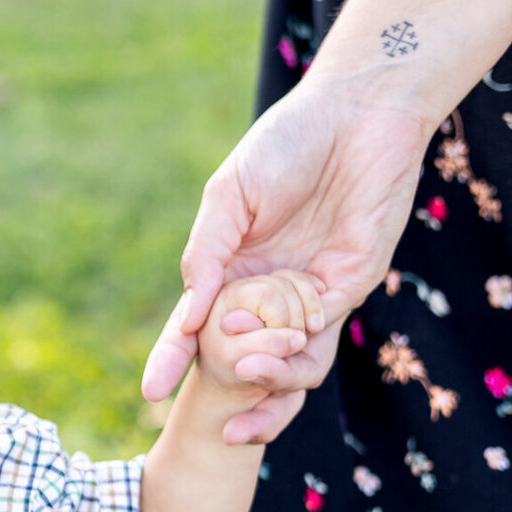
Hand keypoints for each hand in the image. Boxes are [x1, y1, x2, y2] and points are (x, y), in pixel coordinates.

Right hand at [142, 77, 433, 440]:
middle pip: (238, 359)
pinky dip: (299, 352)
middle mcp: (265, 291)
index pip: (194, 327)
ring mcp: (308, 294)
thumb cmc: (286, 144)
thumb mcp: (227, 197)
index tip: (152, 391)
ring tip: (251, 370)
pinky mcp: (350, 287)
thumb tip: (186, 321)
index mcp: (228, 269)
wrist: (359, 113)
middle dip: (226, 389)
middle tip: (214, 398)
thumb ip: (205, 256)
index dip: (171, 359)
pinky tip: (285, 340)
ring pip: (286, 364)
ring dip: (268, 381)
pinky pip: (322, 340)